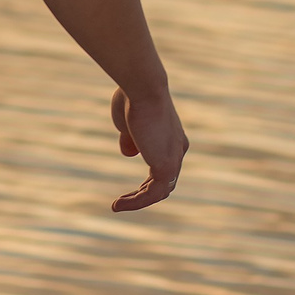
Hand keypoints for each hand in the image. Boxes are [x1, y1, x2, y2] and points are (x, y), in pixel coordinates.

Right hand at [109, 86, 186, 211]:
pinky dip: (136, 202)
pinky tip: (118, 204)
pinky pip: (152, 194)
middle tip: (124, 200)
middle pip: (165, 182)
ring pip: (160, 191)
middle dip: (144, 193)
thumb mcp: (128, 122)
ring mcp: (174, 159)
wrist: (143, 88)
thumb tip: (129, 153)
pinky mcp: (165, 166)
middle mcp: (178, 150)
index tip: (131, 186)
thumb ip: (130, 138)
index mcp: (173, 139)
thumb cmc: (133, 98)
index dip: (148, 178)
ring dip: (138, 200)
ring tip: (117, 205)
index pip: (164, 165)